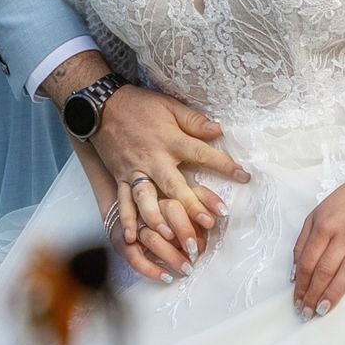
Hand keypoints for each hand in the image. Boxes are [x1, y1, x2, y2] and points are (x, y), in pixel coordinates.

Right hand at [95, 85, 248, 274]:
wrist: (100, 106)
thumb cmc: (139, 105)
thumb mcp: (169, 105)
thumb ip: (193, 120)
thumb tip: (219, 129)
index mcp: (169, 140)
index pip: (201, 153)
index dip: (224, 165)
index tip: (244, 176)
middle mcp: (153, 159)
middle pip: (175, 185)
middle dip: (192, 206)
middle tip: (209, 224)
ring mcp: (135, 171)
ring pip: (147, 199)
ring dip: (159, 220)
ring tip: (172, 238)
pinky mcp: (120, 178)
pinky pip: (123, 202)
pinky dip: (126, 220)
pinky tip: (132, 239)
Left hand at [291, 182, 344, 318]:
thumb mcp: (317, 214)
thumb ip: (303, 241)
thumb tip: (295, 273)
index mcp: (325, 226)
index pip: (309, 262)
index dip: (302, 285)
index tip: (298, 301)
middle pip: (325, 269)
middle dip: (314, 294)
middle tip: (308, 313)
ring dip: (335, 294)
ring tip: (324, 310)